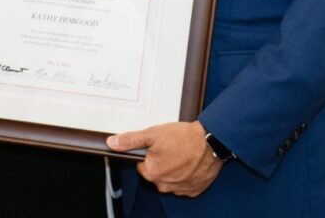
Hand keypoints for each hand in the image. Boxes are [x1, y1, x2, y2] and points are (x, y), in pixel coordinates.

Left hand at [106, 121, 221, 196]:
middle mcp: (164, 185)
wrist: (212, 142)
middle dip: (163, 161)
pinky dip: (187, 174)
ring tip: (183, 153)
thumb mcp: (153, 134)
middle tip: (173, 147)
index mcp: (151, 173)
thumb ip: (130, 140)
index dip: (150, 153)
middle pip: (157, 173)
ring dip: (175, 169)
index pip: (143, 165)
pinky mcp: (194, 190)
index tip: (160, 146)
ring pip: (171, 179)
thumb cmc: (184, 138)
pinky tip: (192, 162)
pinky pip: (185, 184)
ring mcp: (180, 189)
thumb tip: (112, 143)